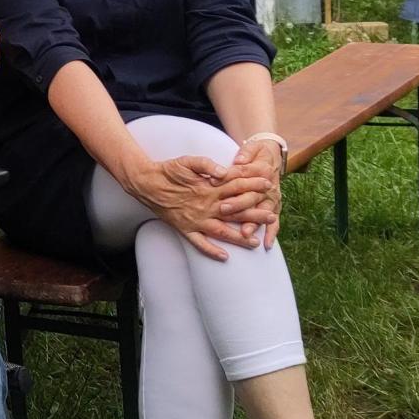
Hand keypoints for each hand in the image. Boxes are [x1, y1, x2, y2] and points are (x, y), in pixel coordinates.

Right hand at [129, 156, 261, 260]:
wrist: (146, 184)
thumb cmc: (168, 171)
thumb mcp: (187, 161)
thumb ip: (206, 164)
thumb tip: (223, 172)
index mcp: (207, 188)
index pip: (235, 186)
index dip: (252, 184)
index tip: (268, 184)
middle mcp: (204, 206)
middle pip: (234, 211)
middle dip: (254, 214)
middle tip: (272, 217)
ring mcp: (195, 220)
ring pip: (221, 231)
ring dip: (238, 237)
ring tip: (255, 243)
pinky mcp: (185, 229)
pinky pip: (199, 243)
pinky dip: (210, 250)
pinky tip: (224, 257)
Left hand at [219, 140, 283, 246]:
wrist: (272, 157)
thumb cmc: (257, 153)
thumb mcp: (252, 148)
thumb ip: (245, 153)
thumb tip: (239, 159)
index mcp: (262, 169)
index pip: (244, 174)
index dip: (230, 178)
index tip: (214, 183)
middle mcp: (268, 186)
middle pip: (253, 196)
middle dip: (239, 203)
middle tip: (224, 209)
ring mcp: (272, 197)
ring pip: (264, 211)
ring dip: (255, 222)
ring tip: (246, 233)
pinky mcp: (273, 206)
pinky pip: (274, 221)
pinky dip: (271, 232)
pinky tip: (267, 244)